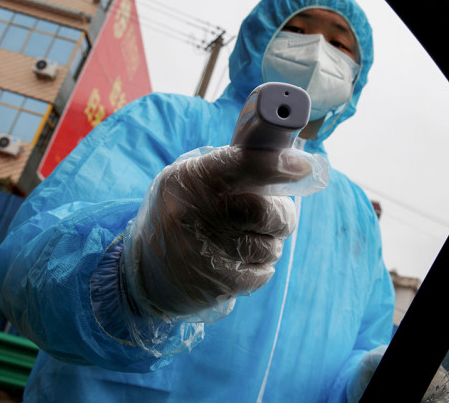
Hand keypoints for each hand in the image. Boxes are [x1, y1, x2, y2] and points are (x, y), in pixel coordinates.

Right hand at [124, 145, 325, 321]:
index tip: (304, 167)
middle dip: (281, 215)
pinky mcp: (218, 284)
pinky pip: (263, 272)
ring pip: (270, 246)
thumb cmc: (182, 213)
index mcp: (193, 179)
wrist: (144, 271)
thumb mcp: (193, 179)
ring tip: (243, 240)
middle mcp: (197, 214)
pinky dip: (259, 267)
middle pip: (268, 212)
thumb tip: (290, 163)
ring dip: (268, 243)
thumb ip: (235, 168)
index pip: (242, 165)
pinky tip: (236, 261)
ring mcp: (208, 252)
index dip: (275, 165)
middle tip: (273, 216)